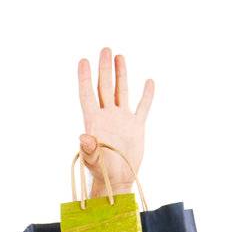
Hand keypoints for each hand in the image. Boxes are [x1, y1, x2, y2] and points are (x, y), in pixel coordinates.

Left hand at [77, 47, 153, 196]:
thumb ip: (88, 149)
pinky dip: (146, 95)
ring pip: (121, 91)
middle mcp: (108, 117)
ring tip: (119, 56)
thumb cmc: (102, 173)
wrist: (118, 181)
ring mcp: (122, 120)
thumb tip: (83, 138)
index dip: (85, 78)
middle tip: (105, 49)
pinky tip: (149, 82)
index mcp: (95, 122)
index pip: (88, 95)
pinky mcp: (135, 127)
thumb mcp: (93, 161)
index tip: (84, 60)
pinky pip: (142, 107)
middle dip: (104, 68)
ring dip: (120, 74)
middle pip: (105, 87)